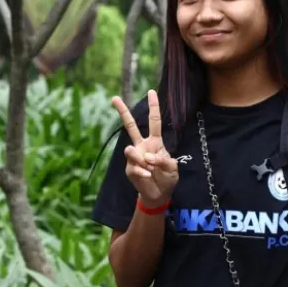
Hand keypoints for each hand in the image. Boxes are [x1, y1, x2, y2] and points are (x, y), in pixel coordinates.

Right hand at [113, 89, 178, 206]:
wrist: (159, 194)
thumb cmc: (167, 178)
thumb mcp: (173, 168)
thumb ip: (163, 160)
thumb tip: (147, 156)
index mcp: (155, 142)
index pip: (154, 121)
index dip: (153, 107)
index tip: (151, 91)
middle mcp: (142, 146)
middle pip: (130, 126)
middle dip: (122, 112)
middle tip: (114, 98)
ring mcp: (134, 157)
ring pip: (130, 150)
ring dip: (141, 160)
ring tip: (150, 169)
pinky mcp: (129, 168)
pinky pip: (133, 166)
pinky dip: (142, 172)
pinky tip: (148, 176)